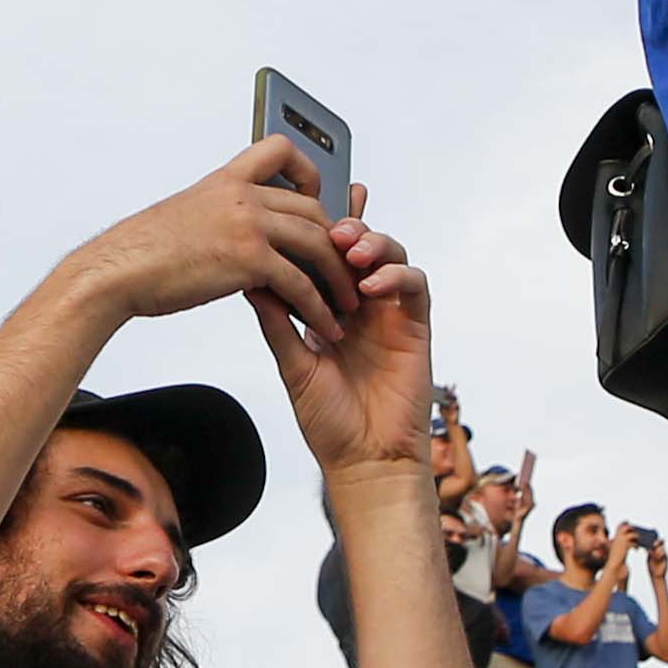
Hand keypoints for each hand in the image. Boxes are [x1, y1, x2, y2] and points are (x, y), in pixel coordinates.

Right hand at [65, 138, 359, 342]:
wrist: (117, 270)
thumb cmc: (143, 251)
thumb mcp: (186, 214)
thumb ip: (219, 214)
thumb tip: (233, 231)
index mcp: (226, 179)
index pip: (281, 151)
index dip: (309, 172)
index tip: (318, 197)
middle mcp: (243, 194)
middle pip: (313, 209)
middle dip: (337, 243)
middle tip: (348, 270)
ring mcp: (249, 223)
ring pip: (317, 244)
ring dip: (339, 278)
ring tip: (350, 304)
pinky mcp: (249, 258)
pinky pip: (301, 282)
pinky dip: (319, 307)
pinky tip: (325, 325)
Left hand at [255, 216, 435, 477]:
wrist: (363, 460)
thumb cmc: (331, 422)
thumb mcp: (292, 366)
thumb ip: (277, 323)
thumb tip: (251, 281)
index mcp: (331, 312)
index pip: (328, 259)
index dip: (322, 230)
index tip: (305, 207)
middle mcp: (362, 308)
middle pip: (362, 248)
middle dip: (349, 228)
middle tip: (332, 229)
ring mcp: (391, 315)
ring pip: (392, 257)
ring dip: (374, 244)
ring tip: (352, 251)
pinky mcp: (416, 327)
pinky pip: (414, 286)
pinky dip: (396, 276)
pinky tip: (371, 285)